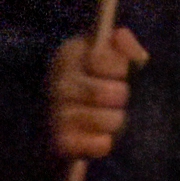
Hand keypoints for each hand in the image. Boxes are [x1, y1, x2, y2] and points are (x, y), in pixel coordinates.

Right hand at [48, 25, 141, 162]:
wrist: (72, 125)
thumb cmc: (99, 84)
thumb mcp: (113, 59)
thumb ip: (123, 45)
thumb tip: (120, 36)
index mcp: (68, 55)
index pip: (101, 59)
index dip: (119, 68)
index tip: (119, 72)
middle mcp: (57, 82)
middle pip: (107, 93)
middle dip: (120, 96)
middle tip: (116, 98)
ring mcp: (56, 113)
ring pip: (108, 120)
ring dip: (116, 120)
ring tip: (108, 117)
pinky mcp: (61, 143)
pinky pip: (100, 144)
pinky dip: (105, 142)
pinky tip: (99, 137)